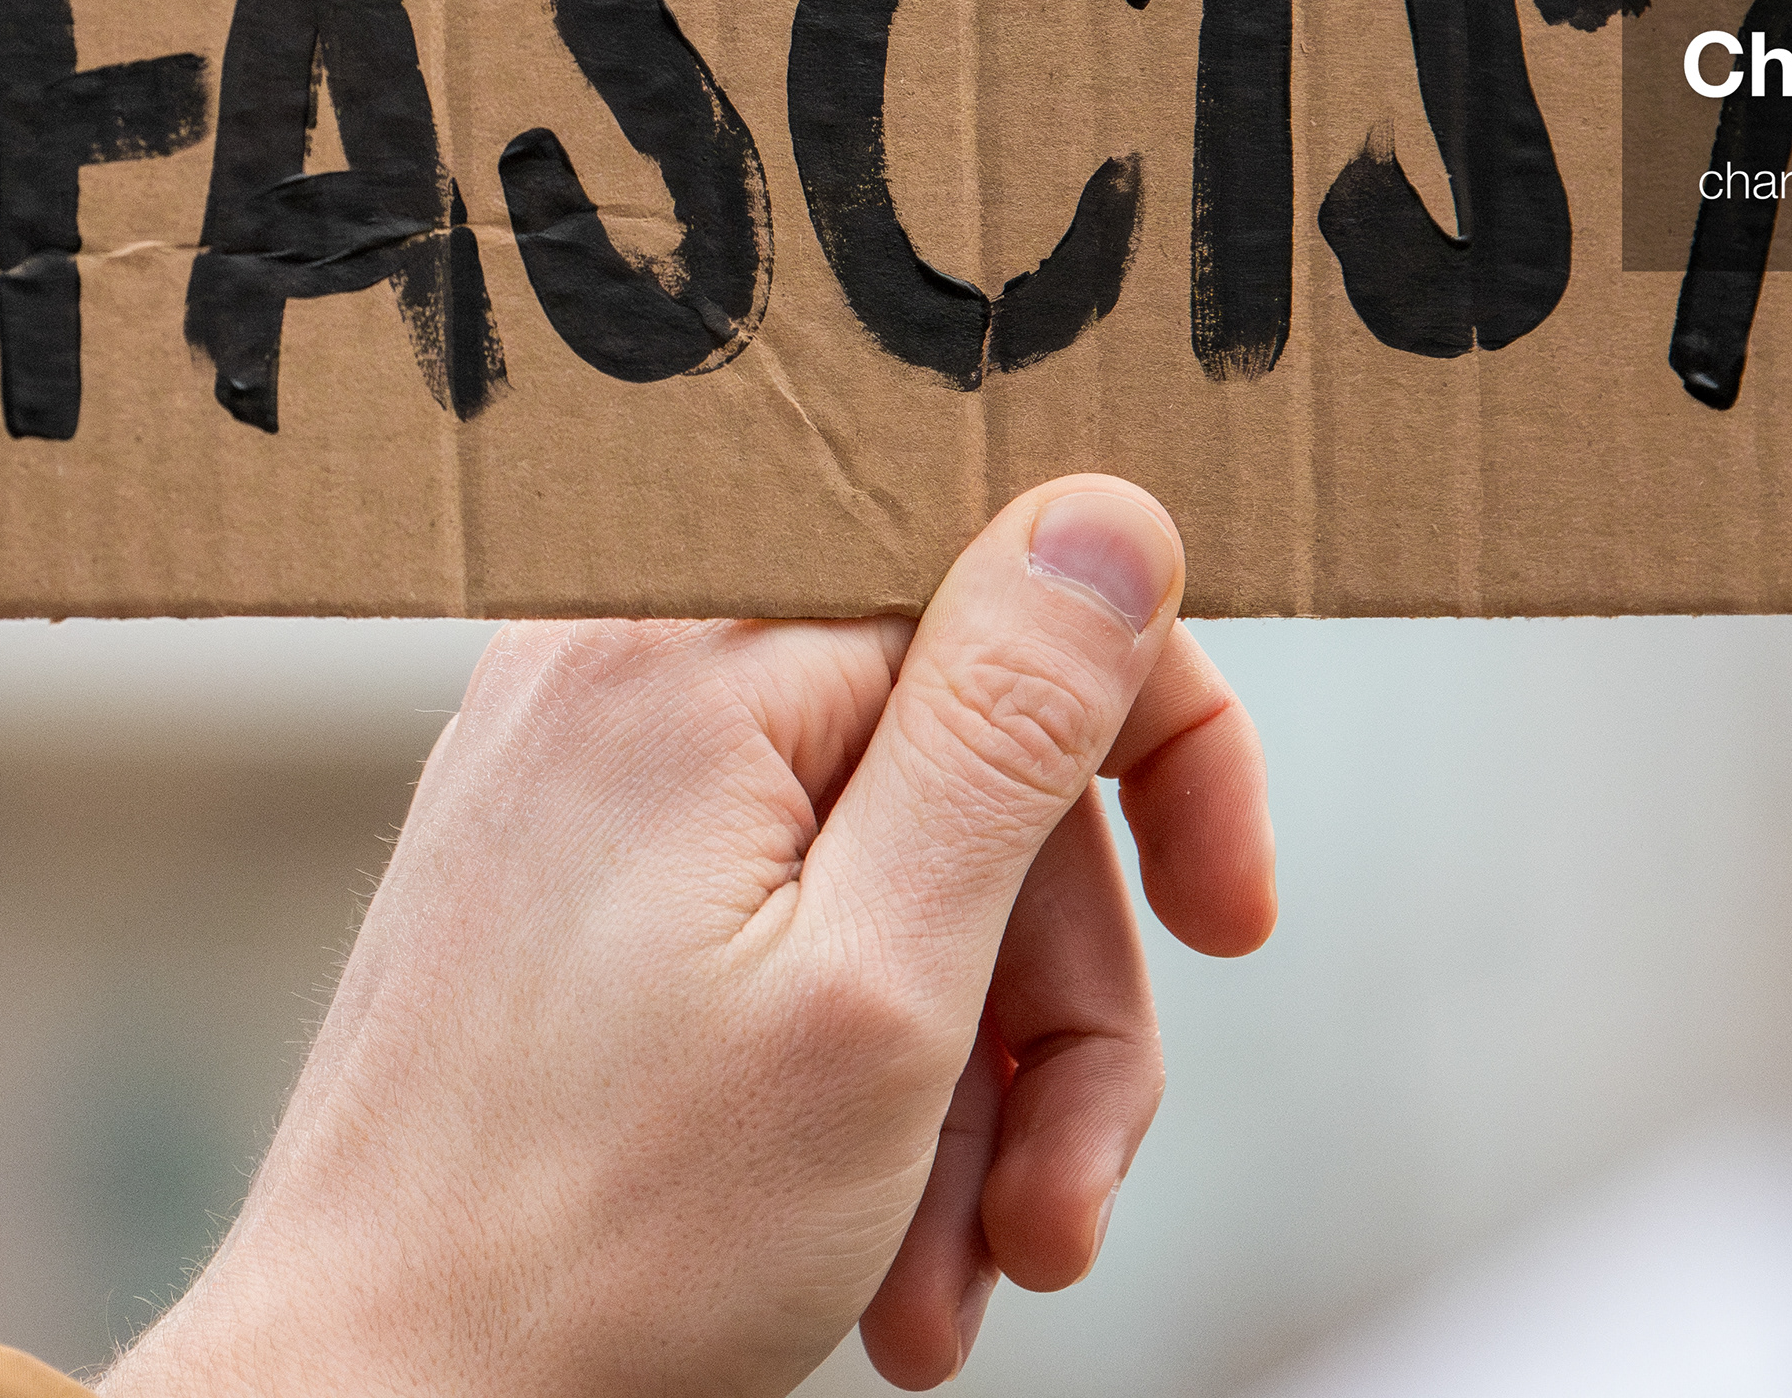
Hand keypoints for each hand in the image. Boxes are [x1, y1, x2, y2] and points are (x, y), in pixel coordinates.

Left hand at [101, 475, 1276, 1397]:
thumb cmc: (599, 1244)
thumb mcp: (878, 989)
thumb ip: (1007, 729)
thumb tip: (1110, 507)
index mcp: (695, 656)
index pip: (1024, 596)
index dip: (1168, 755)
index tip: (1227, 932)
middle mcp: (622, 669)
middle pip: (973, 762)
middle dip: (1056, 1005)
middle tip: (1060, 1211)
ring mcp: (581, 780)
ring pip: (898, 874)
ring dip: (972, 1093)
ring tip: (954, 1284)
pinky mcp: (564, 887)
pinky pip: (787, 933)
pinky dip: (862, 1092)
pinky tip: (876, 1254)